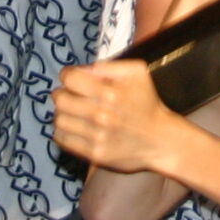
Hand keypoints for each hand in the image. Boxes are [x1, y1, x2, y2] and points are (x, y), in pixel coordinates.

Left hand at [53, 60, 184, 174]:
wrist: (160, 139)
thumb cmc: (147, 102)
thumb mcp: (137, 72)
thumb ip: (108, 65)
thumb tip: (81, 70)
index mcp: (110, 93)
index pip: (70, 79)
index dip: (67, 75)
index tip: (71, 78)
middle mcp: (101, 115)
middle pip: (60, 100)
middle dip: (61, 93)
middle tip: (68, 94)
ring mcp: (97, 137)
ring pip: (59, 120)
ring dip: (62, 113)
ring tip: (71, 111)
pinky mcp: (95, 154)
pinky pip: (63, 139)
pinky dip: (63, 131)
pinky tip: (74, 126)